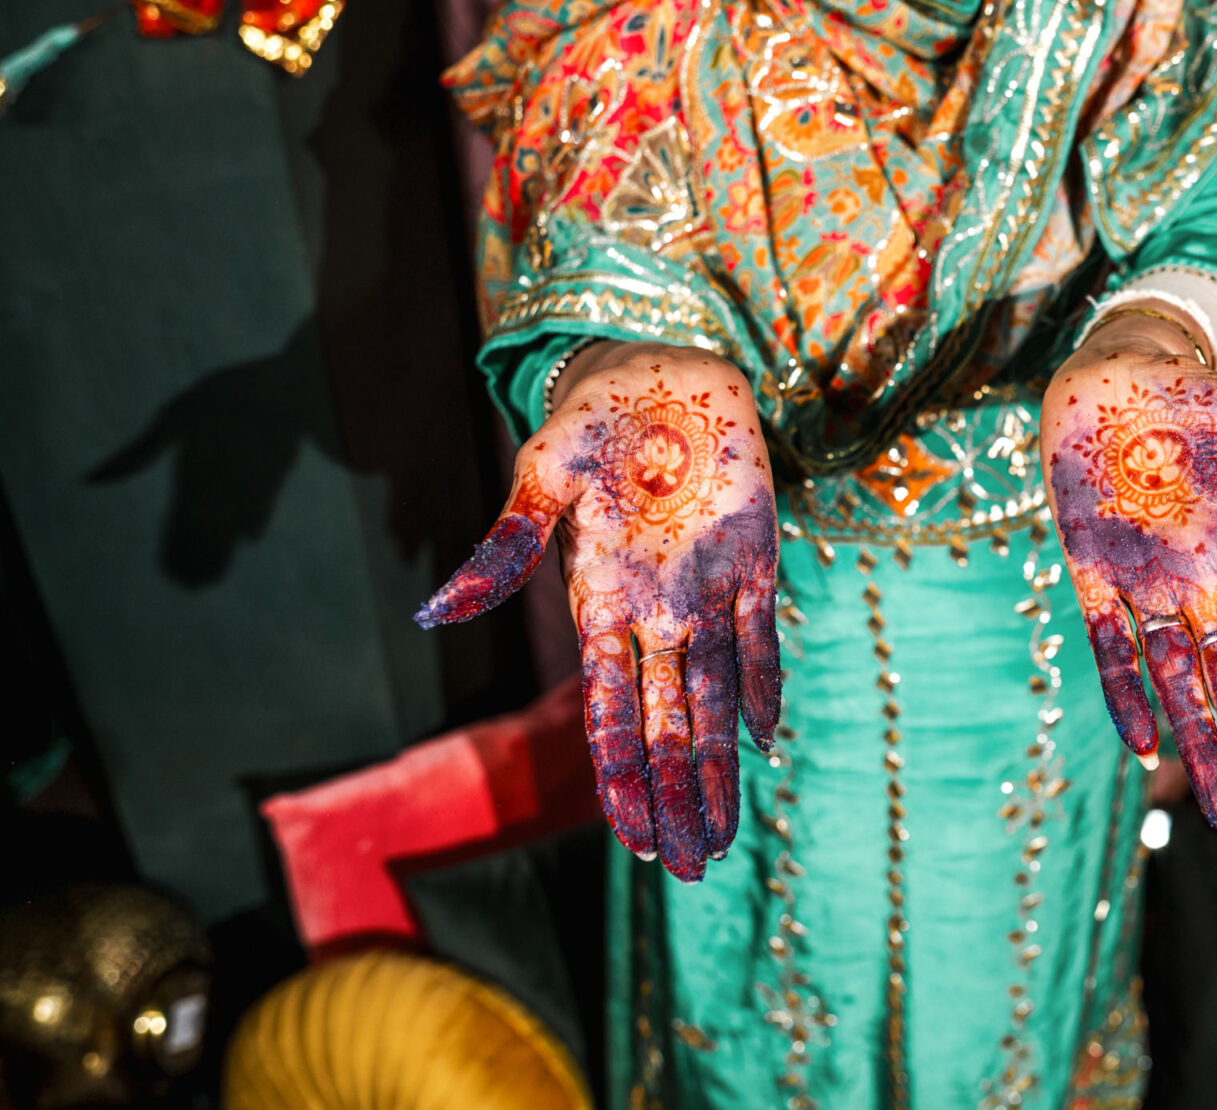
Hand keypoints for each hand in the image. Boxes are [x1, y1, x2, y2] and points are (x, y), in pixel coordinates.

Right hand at [416, 344, 780, 881]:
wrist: (658, 368)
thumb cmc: (592, 422)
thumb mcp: (542, 477)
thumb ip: (505, 548)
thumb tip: (433, 610)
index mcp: (600, 603)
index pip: (611, 711)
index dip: (624, 775)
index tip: (636, 838)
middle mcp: (655, 612)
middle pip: (669, 723)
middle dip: (677, 795)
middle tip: (689, 867)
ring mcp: (708, 589)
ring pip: (716, 697)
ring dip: (719, 764)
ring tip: (723, 834)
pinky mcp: (755, 557)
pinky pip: (762, 634)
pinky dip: (764, 682)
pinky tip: (765, 738)